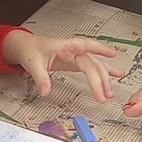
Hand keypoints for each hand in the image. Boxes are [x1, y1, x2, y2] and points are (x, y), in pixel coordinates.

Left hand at [2, 31, 121, 101]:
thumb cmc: (30, 50)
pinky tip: (116, 74)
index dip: (98, 49)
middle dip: (99, 78)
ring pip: (94, 65)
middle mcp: (73, 50)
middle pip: (91, 63)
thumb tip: (45, 91)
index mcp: (64, 46)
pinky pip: (92, 67)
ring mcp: (75, 56)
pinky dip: (104, 70)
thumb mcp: (32, 63)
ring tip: (110, 91)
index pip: (84, 46)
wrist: (26, 46)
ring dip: (104, 77)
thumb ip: (40, 77)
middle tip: (103, 94)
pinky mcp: (75, 62)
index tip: (110, 54)